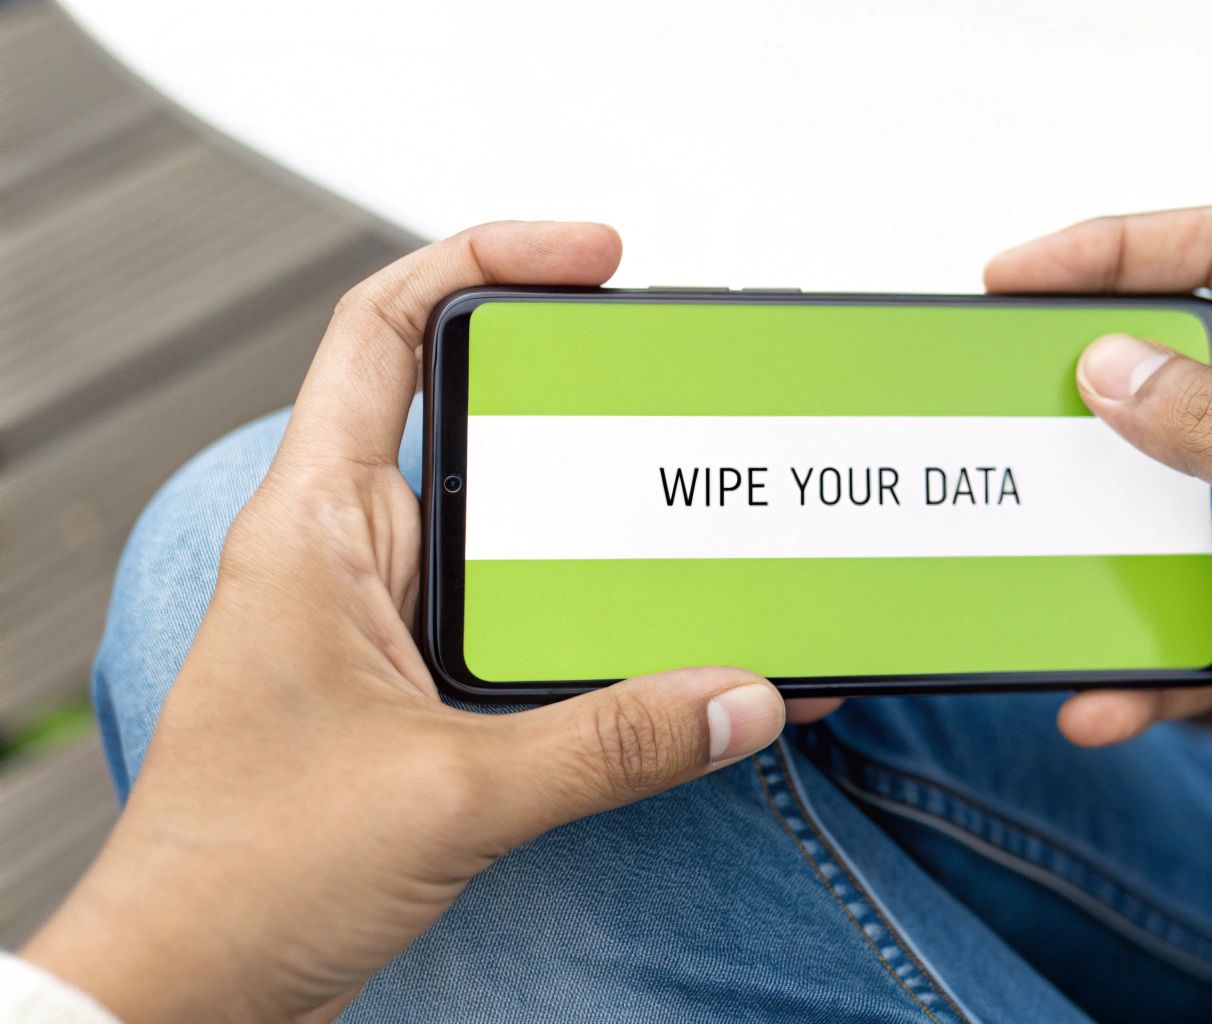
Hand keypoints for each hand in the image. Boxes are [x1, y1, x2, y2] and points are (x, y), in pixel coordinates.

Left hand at [23, 223, 787, 1022]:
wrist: (187, 994)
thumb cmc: (242, 878)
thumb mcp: (448, 796)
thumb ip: (610, 745)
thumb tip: (743, 697)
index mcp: (316, 530)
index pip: (382, 330)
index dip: (486, 261)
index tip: (596, 259)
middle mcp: (354, 558)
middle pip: (487, 429)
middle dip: (599, 413)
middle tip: (697, 409)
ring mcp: (394, 628)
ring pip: (529, 543)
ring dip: (624, 544)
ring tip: (724, 542)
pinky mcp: (429, 697)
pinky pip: (541, 635)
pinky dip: (619, 641)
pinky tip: (695, 668)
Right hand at [986, 205, 1211, 886]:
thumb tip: (1115, 365)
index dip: (1127, 250)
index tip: (1025, 277)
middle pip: (1196, 387)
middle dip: (1100, 412)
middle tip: (1012, 427)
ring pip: (1187, 516)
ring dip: (1119, 558)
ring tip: (1046, 581)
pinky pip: (1205, 625)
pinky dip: (1155, 662)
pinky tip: (1110, 697)